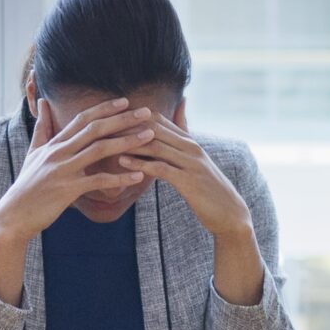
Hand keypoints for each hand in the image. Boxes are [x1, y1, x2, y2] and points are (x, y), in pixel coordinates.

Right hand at [0, 99, 155, 244]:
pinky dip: (120, 178)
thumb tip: (44, 102)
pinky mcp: (67, 189)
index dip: (105, 108)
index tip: (125, 101)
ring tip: (149, 137)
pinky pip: (98, 181)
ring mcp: (63, 170)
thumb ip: (42, 128)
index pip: (82, 119)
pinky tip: (138, 176)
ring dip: (127, 141)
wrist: (13, 215)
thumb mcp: (33, 153)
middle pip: (95, 128)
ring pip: (99, 149)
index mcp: (54, 143)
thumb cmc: (26, 185)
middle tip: (147, 112)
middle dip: (122, 118)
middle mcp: (59, 152)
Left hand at [116, 115, 267, 303]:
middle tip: (100, 125)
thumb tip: (174, 119)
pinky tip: (122, 161)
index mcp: (188, 141)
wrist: (229, 213)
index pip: (157, 119)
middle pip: (153, 128)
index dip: (132, 116)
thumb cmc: (206, 188)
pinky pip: (160, 168)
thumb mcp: (193, 162)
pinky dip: (140, 163)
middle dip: (125, 126)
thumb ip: (180, 142)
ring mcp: (191, 162)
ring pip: (155, 145)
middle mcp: (190, 147)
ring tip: (105, 141)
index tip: (107, 117)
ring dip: (128, 142)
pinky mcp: (189, 181)